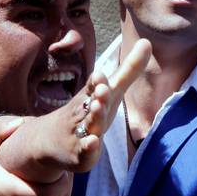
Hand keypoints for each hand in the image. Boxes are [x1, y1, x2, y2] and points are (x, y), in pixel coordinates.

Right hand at [0, 38, 151, 179]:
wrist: (49, 141)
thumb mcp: (109, 92)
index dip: (97, 82)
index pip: (94, 87)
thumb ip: (129, 70)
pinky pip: (84, 151)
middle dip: (97, 96)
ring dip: (94, 117)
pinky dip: (89, 147)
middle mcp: (84, 112)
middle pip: (90, 103)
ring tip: (99, 107)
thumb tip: (147, 41)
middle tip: (103, 89)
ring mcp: (80, 133)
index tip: (100, 75)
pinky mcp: (80, 154)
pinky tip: (94, 142)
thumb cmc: (86, 111)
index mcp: (91, 96)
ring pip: (88, 125)